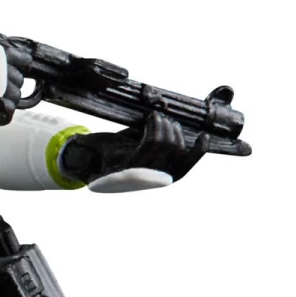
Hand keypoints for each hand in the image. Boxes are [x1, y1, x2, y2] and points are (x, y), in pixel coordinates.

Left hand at [57, 111, 205, 191]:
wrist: (91, 161)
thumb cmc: (118, 152)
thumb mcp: (142, 146)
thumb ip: (160, 138)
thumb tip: (176, 120)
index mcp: (162, 178)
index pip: (186, 166)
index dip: (199, 152)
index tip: (204, 136)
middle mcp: (154, 179)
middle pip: (177, 147)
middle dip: (172, 127)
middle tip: (162, 118)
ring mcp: (143, 173)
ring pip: (164, 142)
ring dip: (161, 123)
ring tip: (154, 117)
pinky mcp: (131, 165)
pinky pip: (151, 141)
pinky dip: (154, 124)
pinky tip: (151, 117)